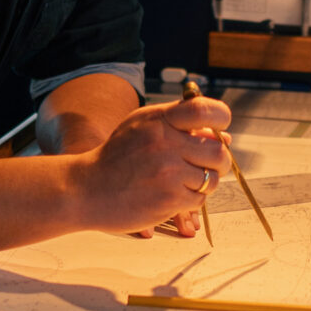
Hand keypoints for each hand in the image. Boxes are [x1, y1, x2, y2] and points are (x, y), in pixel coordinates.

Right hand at [71, 96, 232, 238]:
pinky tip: (173, 195)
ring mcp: (168, 173)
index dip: (221, 119)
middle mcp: (165, 143)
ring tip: (185, 181)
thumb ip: (180, 125)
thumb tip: (224, 136)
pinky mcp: (169, 199)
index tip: (218, 129)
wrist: (86, 189)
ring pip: (211, 178)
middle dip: (218, 160)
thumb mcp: (142, 127)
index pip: (204, 110)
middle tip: (206, 165)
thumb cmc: (117, 158)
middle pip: (218, 150)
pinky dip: (191, 200)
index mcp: (158, 120)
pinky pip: (199, 199)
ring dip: (204, 182)